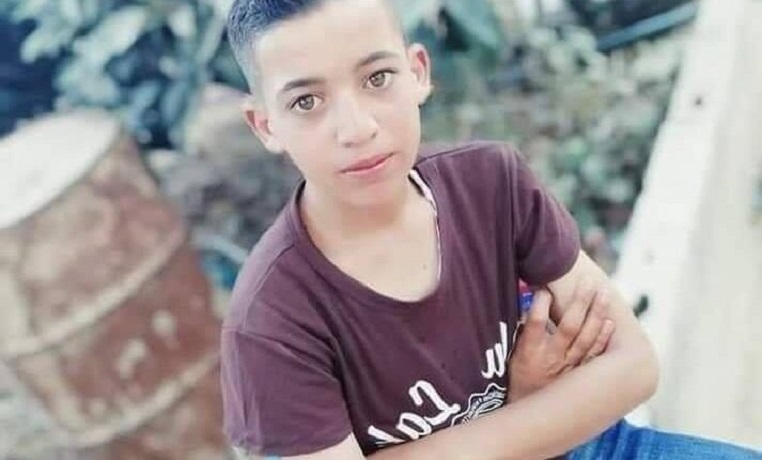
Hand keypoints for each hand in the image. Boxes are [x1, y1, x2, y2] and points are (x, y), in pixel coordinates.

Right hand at [507, 285, 614, 401]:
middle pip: (568, 327)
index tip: (544, 288)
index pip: (535, 324)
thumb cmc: (519, 378)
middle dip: (579, 302)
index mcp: (529, 352)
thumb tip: (526, 301)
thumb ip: (521, 331)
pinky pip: (594, 355)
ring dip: (596, 314)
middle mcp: (551, 358)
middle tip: (588, 282)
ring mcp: (568, 367)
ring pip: (586, 338)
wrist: (531, 412)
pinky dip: (603, 338)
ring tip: (604, 293)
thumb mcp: (511, 355)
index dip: (540, 305)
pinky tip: (610, 322)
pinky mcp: (580, 374)